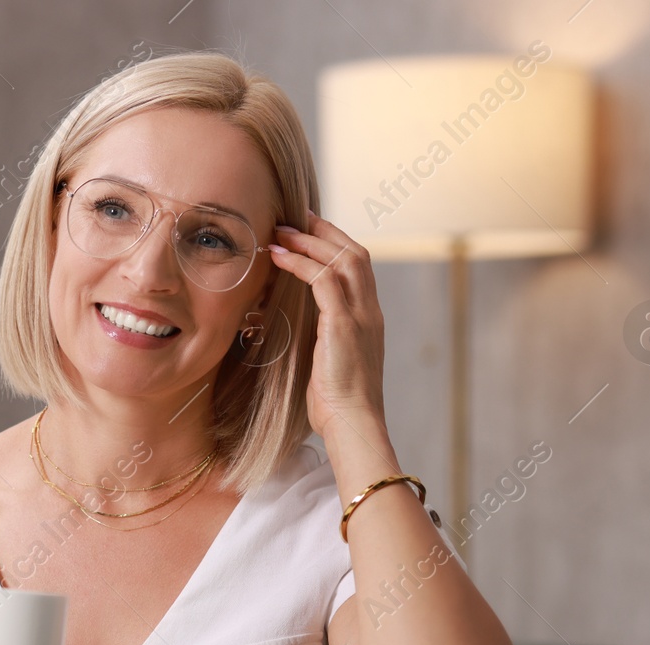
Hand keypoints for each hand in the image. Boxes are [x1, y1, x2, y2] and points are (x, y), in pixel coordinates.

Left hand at [268, 209, 387, 437]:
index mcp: (369, 319)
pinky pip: (323, 279)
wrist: (353, 423)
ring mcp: (360, 316)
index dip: (335, 245)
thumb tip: (294, 331)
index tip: (310, 232)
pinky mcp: (344, 324)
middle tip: (295, 217)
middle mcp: (370, 311)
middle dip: (325, 232)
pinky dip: (301, 263)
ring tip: (281, 231)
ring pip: (342, 259)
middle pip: (354, 253)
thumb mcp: (330, 363)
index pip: (359, 268)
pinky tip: (279, 256)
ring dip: (310, 241)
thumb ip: (321, 341)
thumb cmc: (337, 404)